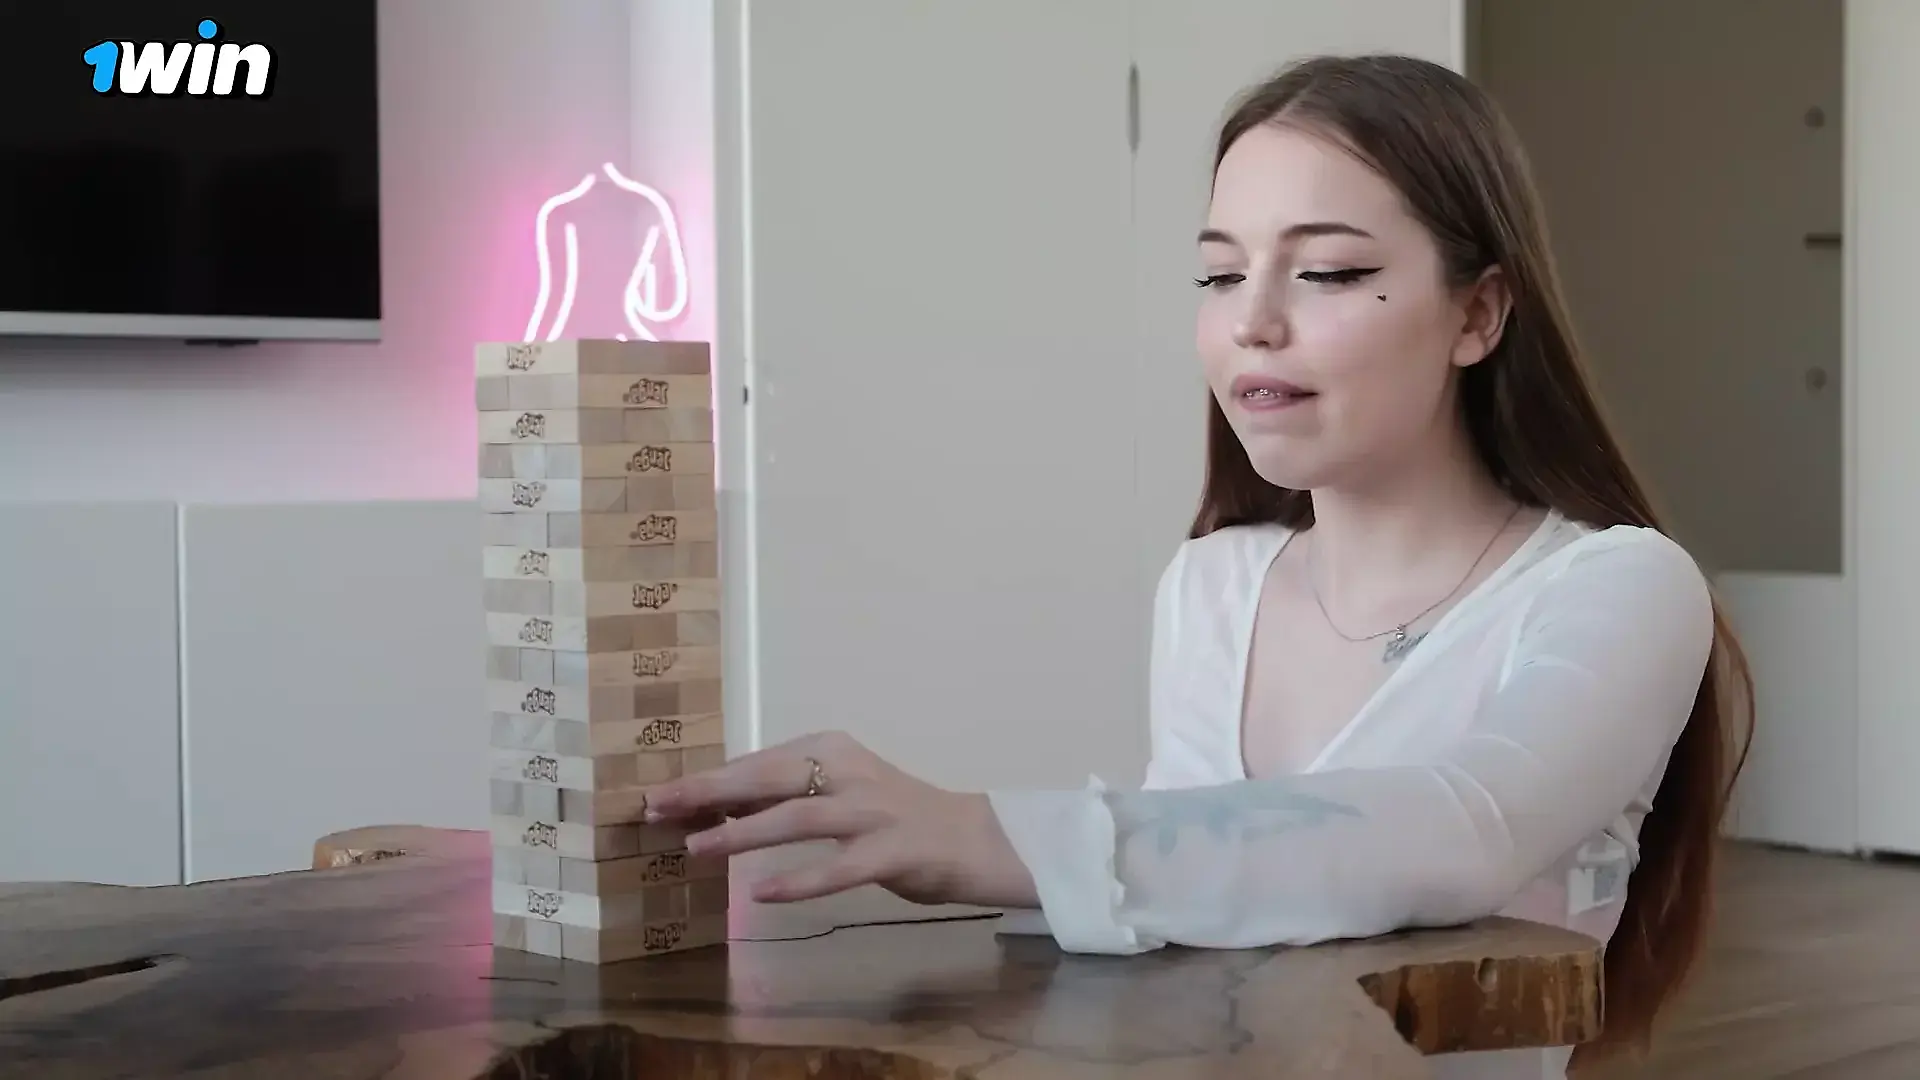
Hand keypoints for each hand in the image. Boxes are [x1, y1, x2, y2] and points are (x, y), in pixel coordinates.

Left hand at [641, 730, 1039, 908]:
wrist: (972, 839)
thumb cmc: (894, 817)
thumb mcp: (838, 792)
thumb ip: (785, 796)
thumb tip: (713, 804)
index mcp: (833, 749)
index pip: (759, 762)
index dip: (708, 779)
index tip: (661, 795)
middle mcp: (850, 773)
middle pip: (769, 778)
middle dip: (709, 791)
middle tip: (658, 807)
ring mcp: (873, 812)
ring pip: (798, 819)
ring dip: (742, 833)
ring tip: (695, 849)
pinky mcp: (893, 851)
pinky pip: (839, 868)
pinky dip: (799, 881)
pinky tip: (761, 894)